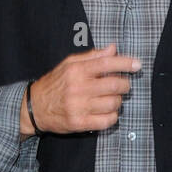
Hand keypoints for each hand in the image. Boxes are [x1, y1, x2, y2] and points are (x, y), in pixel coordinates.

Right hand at [24, 43, 140, 135]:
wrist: (34, 107)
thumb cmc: (55, 84)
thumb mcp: (69, 64)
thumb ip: (92, 57)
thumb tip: (113, 49)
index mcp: (76, 70)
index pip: (106, 63)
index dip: (125, 63)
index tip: (137, 64)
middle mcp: (78, 88)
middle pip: (114, 85)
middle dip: (124, 84)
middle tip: (123, 85)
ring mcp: (79, 107)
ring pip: (113, 103)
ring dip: (118, 101)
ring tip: (111, 99)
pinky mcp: (79, 123)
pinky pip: (107, 121)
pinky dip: (112, 116)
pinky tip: (107, 112)